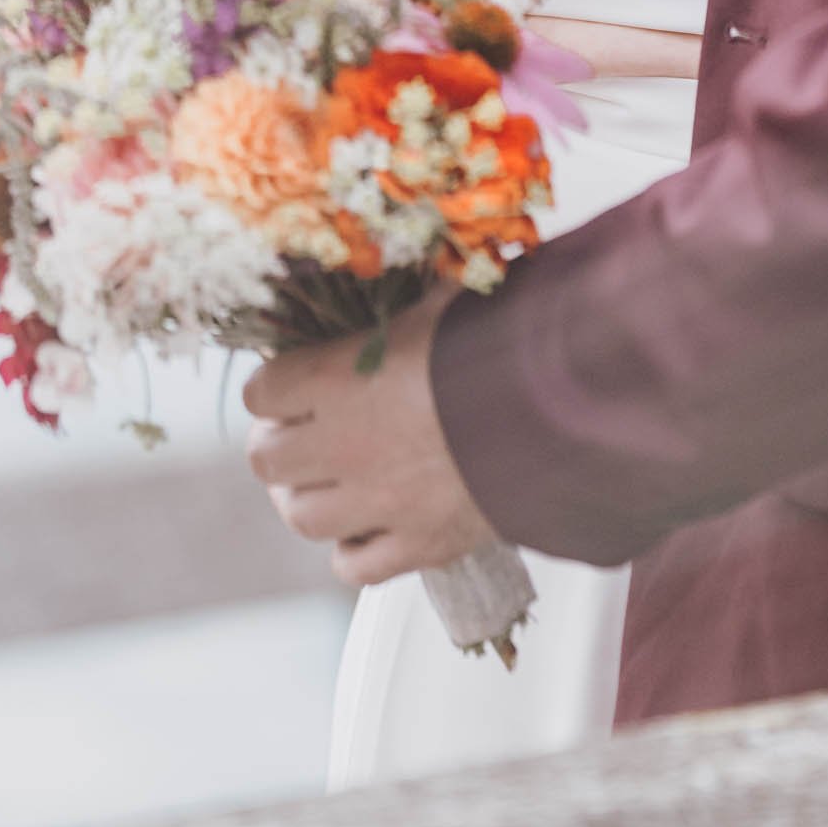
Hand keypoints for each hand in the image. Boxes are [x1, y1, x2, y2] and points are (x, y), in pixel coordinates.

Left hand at [243, 288, 496, 589]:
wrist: (565, 405)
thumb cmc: (502, 335)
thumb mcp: (447, 295)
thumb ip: (409, 292)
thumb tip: (396, 259)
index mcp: (339, 377)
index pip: (262, 390)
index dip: (274, 384)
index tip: (294, 379)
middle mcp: (345, 445)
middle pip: (267, 459)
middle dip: (279, 443)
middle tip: (304, 432)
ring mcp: (379, 502)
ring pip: (301, 518)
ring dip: (307, 498)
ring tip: (329, 481)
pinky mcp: (419, 544)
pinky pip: (355, 568)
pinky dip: (353, 550)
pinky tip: (369, 526)